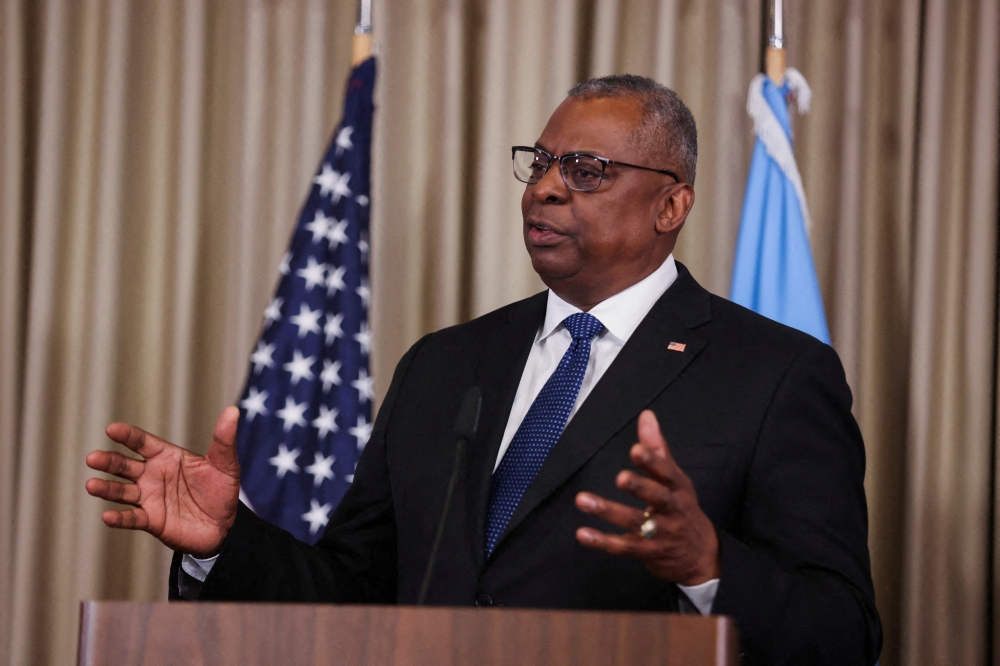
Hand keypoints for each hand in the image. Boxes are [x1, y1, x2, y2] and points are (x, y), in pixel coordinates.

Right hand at [85, 406, 241, 557]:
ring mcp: (149, 498)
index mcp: (167, 457)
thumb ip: (224, 440)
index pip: (143, 443)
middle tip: (93, 458)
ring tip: (91, 485)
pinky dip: (120, 518)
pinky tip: (107, 516)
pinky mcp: (151, 521)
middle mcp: (152, 475)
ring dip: (106, 488)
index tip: (112, 429)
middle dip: (109, 461)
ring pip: (122, 491)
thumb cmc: (221, 491)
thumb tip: (233, 410)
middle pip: (125, 465)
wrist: (224, 526)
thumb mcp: (226, 464)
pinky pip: (132, 518)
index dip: (128, 436)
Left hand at [574, 410, 719, 585]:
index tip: (636, 449)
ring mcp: (660, 533)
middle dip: (640, 488)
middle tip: (620, 478)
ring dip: (608, 511)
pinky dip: (603, 541)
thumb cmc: (682, 508)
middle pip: (657, 497)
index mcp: (677, 487)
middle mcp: (671, 509)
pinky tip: (583, 533)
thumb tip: (646, 415)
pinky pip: (624, 547)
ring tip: (583, 500)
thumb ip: (657, 447)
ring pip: (635, 522)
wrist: (701, 555)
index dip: (652, 461)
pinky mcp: (648, 552)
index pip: (667, 472)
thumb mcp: (675, 477)